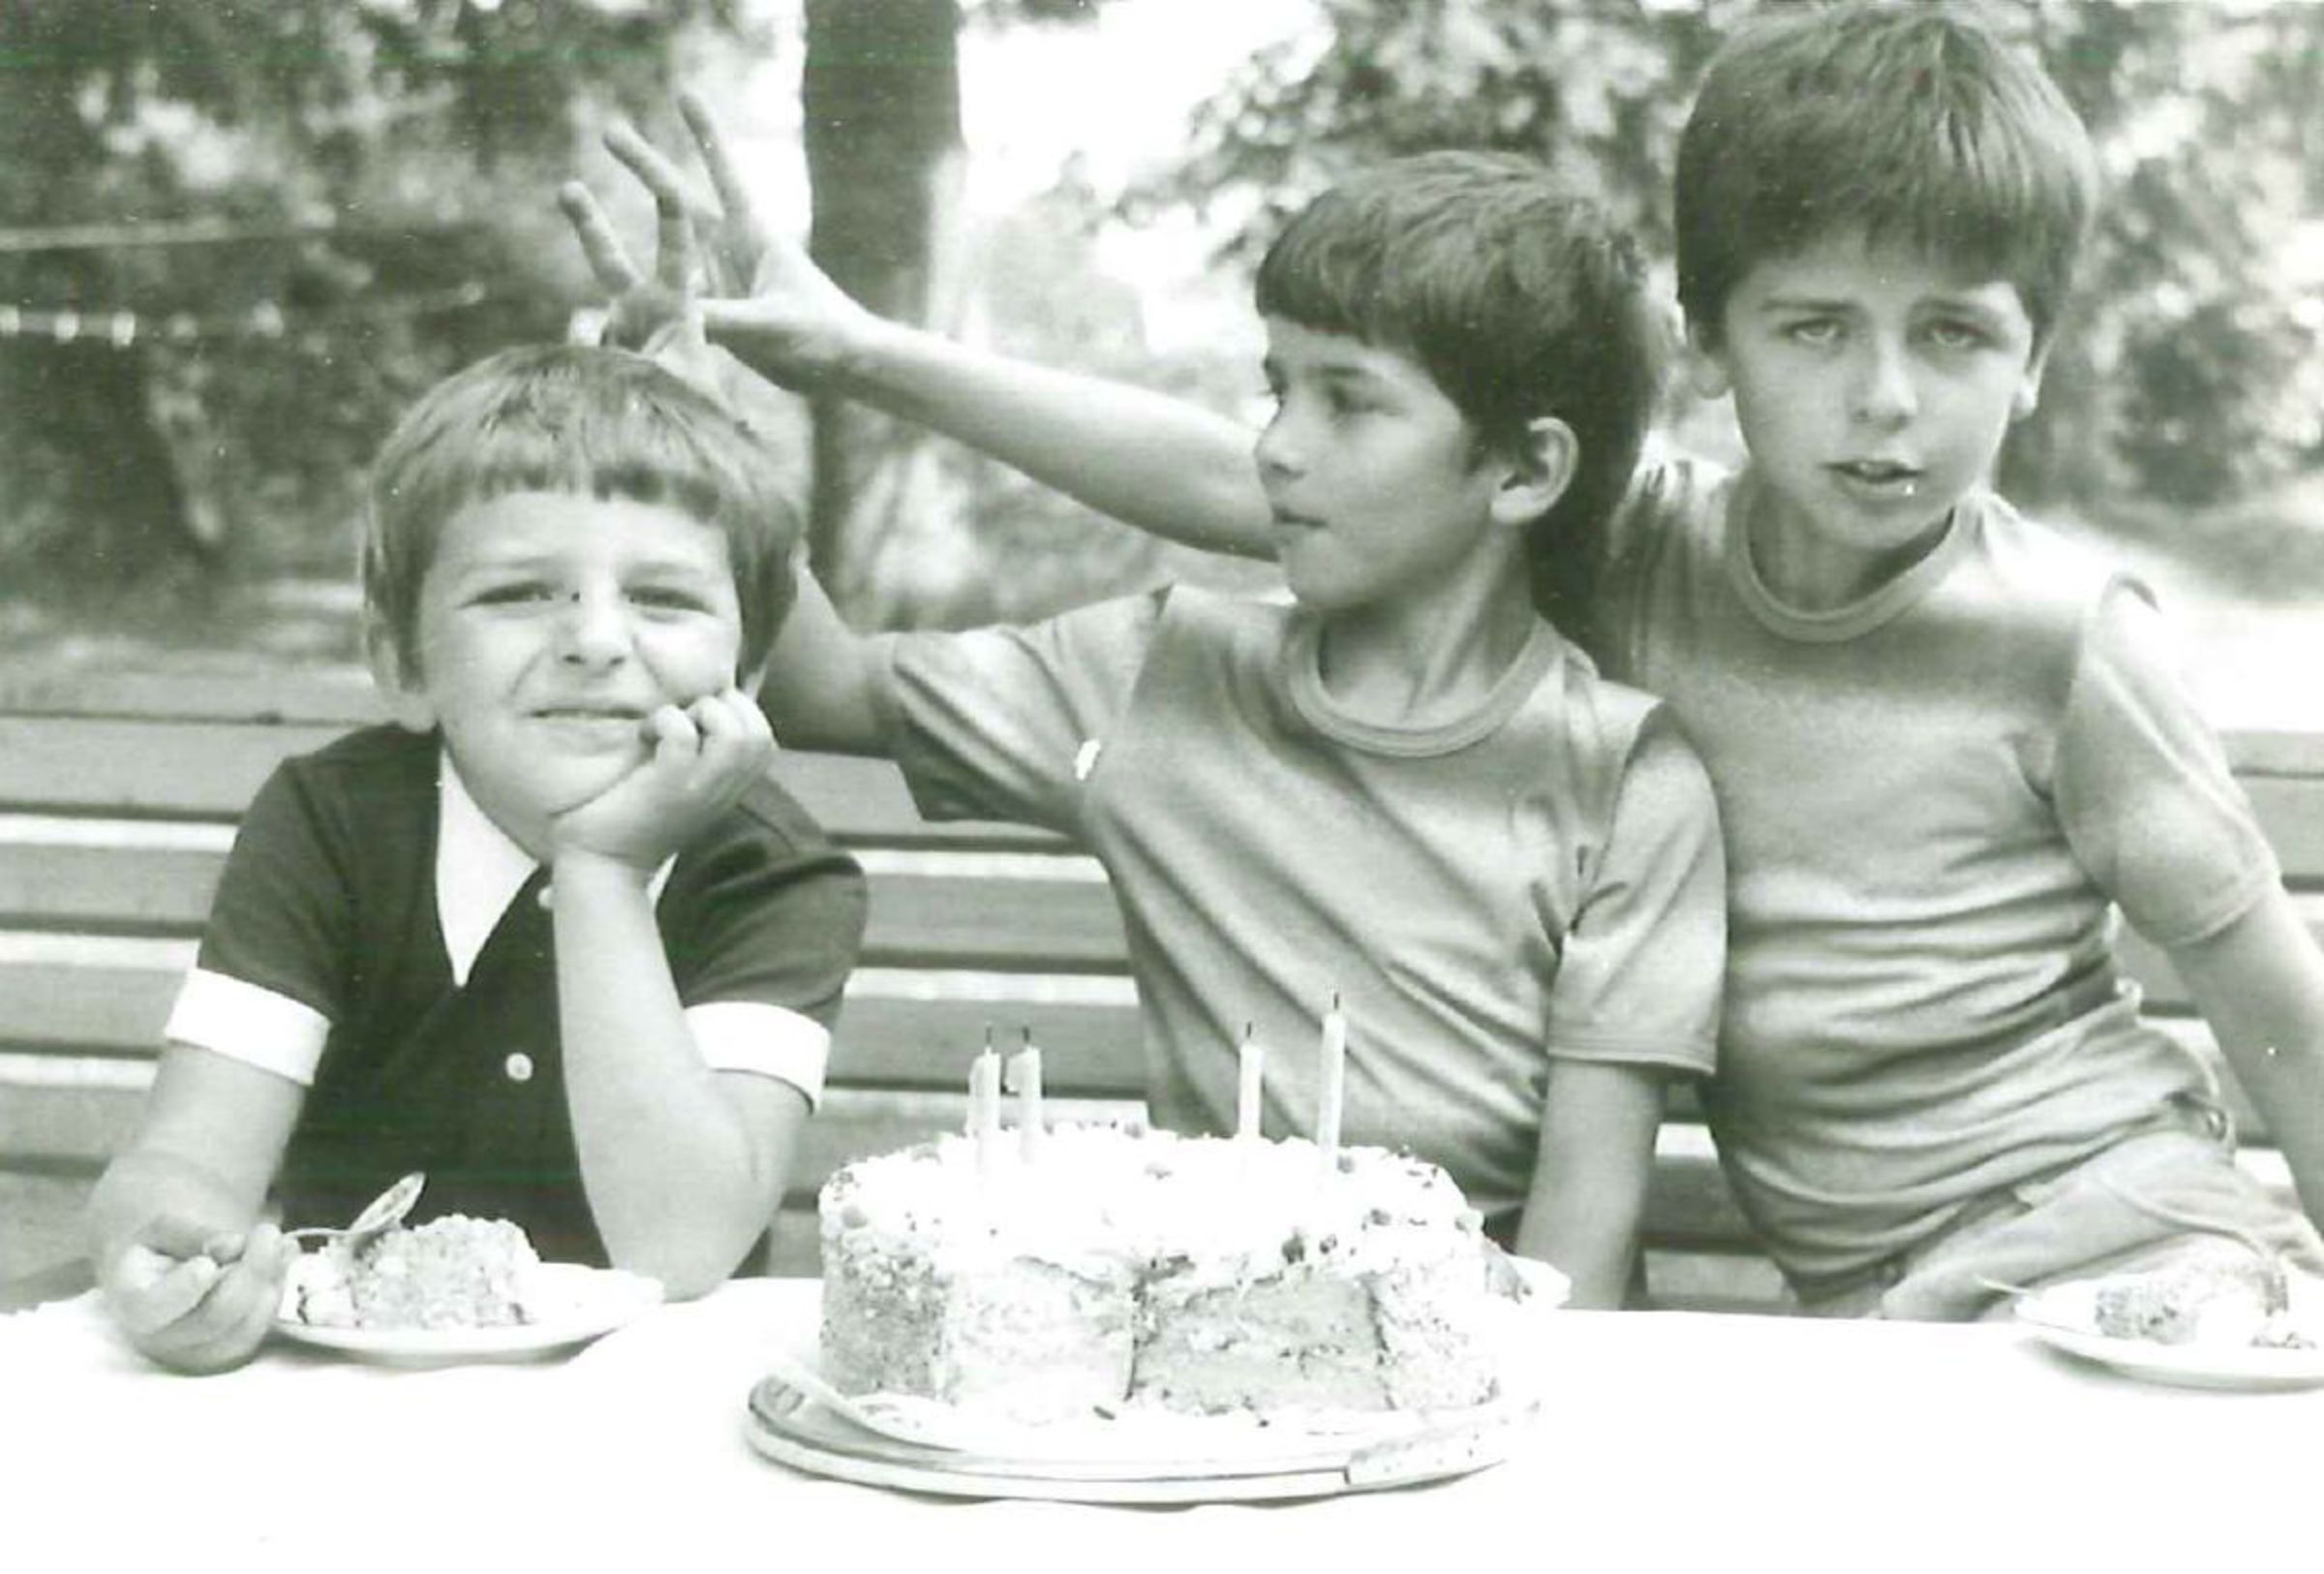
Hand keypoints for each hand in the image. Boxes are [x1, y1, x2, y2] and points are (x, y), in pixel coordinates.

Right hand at [103, 1215, 292, 1374]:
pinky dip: (280, 1292)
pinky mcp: (229, 1356)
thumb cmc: (160, 1250)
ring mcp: (196, 1356)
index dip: (182, 1289)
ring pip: (246, 1328)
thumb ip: (193, 1234)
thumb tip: (233, 1245)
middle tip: (266, 1231)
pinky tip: (283, 1259)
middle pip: (214, 1317)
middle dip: (250, 1270)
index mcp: (133, 1305)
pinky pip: (263, 1331)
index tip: (206, 1264)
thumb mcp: (164, 1229)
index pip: (153, 1309)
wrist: (167, 1275)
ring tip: (276, 1242)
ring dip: (271, 1280)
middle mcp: (160, 1342)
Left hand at [548, 687, 774, 869]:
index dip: (736, 713)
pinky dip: (663, 720)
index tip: (696, 719)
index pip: (765, 739)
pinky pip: (681, 733)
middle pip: (759, 733)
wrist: (604, 864)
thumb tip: (700, 701)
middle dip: (723, 707)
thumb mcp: (681, 783)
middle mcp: (724, 790)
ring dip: (699, 711)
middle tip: (683, 719)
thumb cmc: (633, 816)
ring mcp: (700, 790)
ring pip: (734, 732)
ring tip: (667, 726)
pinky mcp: (669, 787)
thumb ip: (701, 754)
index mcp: (731, 789)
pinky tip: (643, 736)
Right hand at [559, 92, 878, 390]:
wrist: (843, 368)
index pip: (725, 173)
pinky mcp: (721, 313)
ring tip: (588, 211)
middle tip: (608, 130)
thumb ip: (726, 321)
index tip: (683, 93)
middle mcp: (734, 251)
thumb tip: (677, 315)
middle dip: (646, 164)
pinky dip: (648, 285)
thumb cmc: (821, 337)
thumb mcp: (772, 326)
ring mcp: (724, 280)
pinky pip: (675, 292)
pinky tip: (613, 290)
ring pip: (671, 245)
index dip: (705, 133)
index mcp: (755, 237)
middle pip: (681, 199)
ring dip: (638, 228)